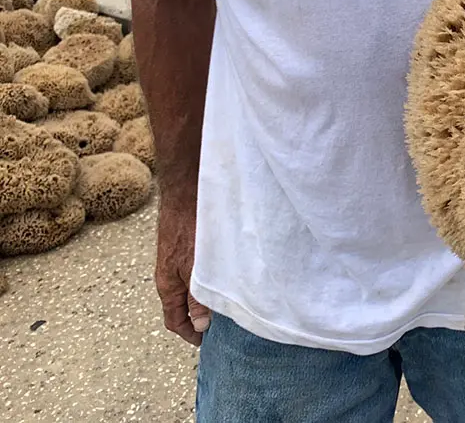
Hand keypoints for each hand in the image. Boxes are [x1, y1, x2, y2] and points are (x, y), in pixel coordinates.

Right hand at [155, 195, 210, 345]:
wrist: (186, 191)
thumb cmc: (190, 226)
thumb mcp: (196, 268)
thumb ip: (197, 297)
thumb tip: (200, 324)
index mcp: (168, 284)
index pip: (174, 320)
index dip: (190, 334)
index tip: (206, 342)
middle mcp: (170, 274)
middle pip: (181, 306)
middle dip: (198, 319)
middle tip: (221, 326)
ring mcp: (178, 260)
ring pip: (189, 288)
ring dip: (204, 299)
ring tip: (227, 305)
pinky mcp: (187, 246)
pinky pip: (195, 272)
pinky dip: (207, 282)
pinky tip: (225, 278)